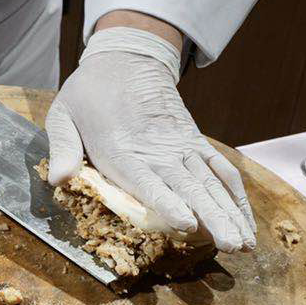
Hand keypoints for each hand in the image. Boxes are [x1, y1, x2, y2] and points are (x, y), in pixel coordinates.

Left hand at [45, 23, 255, 250]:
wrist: (126, 58)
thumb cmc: (89, 93)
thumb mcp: (63, 115)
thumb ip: (63, 148)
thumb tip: (58, 179)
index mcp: (122, 149)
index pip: (148, 181)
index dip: (167, 203)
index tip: (185, 223)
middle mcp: (158, 150)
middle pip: (191, 188)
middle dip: (213, 219)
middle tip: (233, 246)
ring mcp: (182, 147)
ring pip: (212, 184)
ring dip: (231, 214)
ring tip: (246, 244)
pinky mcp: (196, 144)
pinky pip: (222, 171)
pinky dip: (237, 197)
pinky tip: (247, 222)